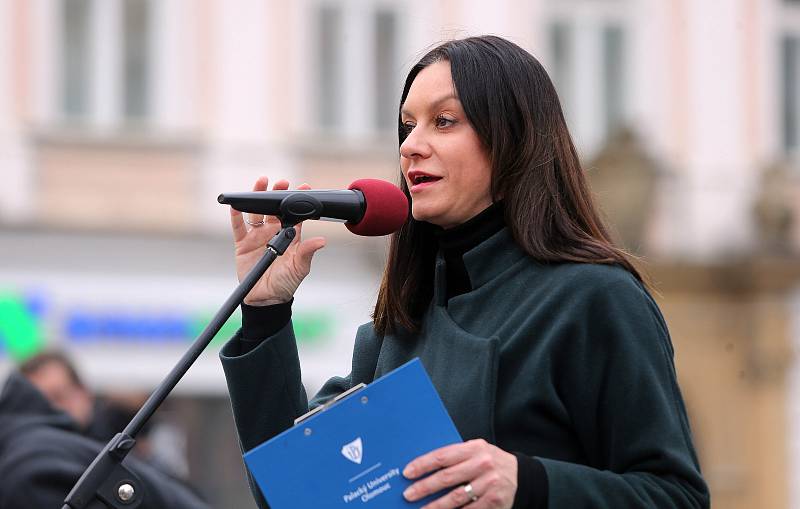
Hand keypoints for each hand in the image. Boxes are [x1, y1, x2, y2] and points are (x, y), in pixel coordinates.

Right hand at [230, 176, 325, 305]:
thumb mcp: (299, 268)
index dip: (298, 201)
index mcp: (290, 237)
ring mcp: (257, 237)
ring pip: (257, 212)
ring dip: (258, 197)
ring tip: (262, 182)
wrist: (265, 299)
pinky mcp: (243, 244)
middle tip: (282, 182)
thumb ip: (307, 252)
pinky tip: (236, 204)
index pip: (295, 215)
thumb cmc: (286, 284)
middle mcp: (273, 233)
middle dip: (278, 194)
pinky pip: (238, 227)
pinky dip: (236, 215)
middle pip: (274, 209)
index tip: (304, 187)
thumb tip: (322, 240)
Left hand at [402, 439, 517, 507]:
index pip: (443, 456)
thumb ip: (455, 457)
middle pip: (447, 477)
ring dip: (435, 506)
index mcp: (474, 448)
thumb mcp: (476, 451)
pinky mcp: (494, 501)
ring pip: (456, 498)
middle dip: (424, 487)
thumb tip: (423, 467)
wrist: (521, 475)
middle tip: (408, 495)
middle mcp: (482, 464)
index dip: (423, 464)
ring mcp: (489, 484)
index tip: (407, 473)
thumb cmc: (489, 462)